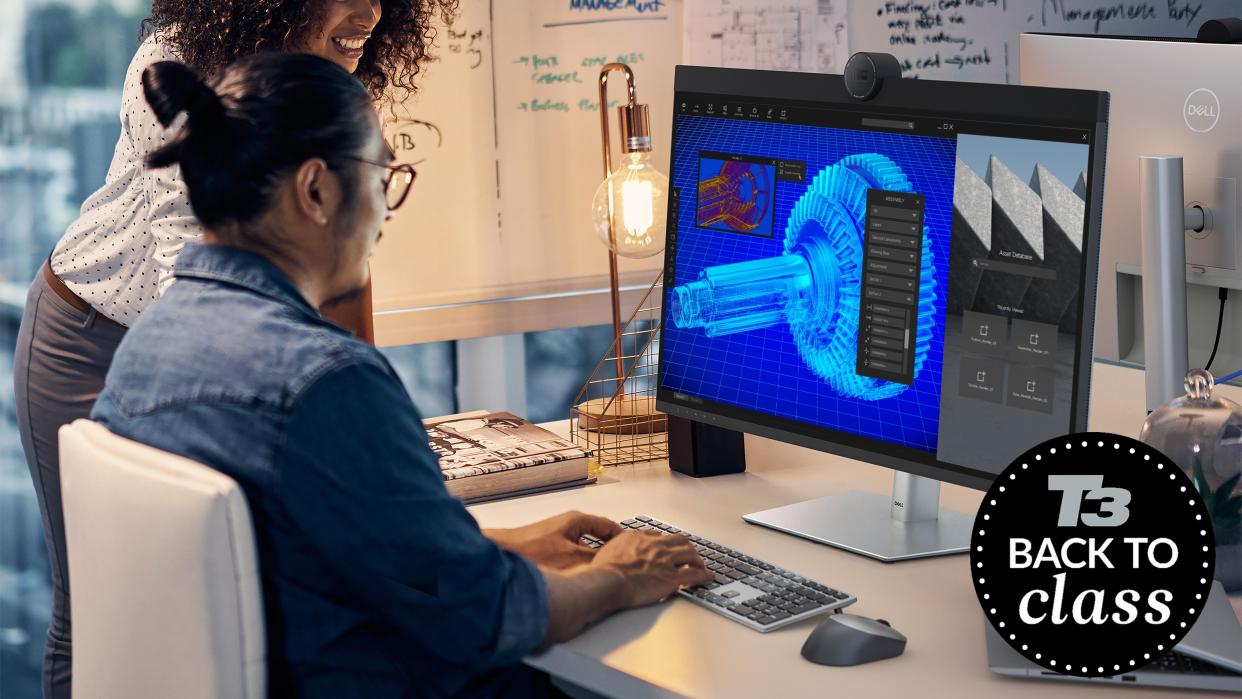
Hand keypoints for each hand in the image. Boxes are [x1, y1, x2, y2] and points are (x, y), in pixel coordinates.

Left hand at [485, 510, 621, 569]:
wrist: (499, 553)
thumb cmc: (531, 551)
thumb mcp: (573, 558)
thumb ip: (596, 560)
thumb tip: (614, 564)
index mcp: (577, 521)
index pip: (609, 526)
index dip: (623, 539)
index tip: (632, 550)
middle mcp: (567, 525)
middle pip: (597, 537)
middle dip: (608, 552)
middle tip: (620, 564)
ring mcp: (556, 536)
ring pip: (583, 548)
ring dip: (591, 560)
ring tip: (599, 574)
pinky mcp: (545, 547)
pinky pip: (571, 555)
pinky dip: (577, 565)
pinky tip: (576, 579)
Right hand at [591, 530, 712, 606]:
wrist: (608, 581)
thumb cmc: (603, 571)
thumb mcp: (607, 551)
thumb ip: (616, 549)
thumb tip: (615, 553)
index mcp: (638, 538)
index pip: (657, 536)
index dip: (665, 543)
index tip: (667, 548)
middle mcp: (654, 545)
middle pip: (679, 540)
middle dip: (686, 547)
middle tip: (689, 553)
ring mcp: (665, 560)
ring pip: (690, 553)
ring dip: (698, 559)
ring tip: (700, 564)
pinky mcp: (672, 577)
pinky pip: (695, 574)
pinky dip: (704, 575)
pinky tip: (708, 577)